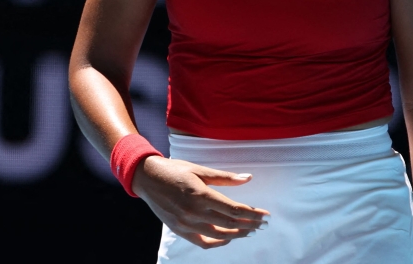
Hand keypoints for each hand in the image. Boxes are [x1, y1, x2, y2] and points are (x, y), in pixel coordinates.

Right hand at [133, 156, 269, 248]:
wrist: (147, 178)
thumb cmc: (175, 170)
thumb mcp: (200, 170)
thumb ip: (225, 177)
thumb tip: (248, 178)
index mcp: (201, 194)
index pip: (234, 210)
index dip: (253, 214)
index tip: (265, 215)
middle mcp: (194, 212)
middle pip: (230, 224)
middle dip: (251, 224)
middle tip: (264, 223)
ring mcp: (186, 223)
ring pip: (220, 235)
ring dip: (238, 234)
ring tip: (250, 230)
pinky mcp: (180, 230)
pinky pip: (204, 242)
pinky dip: (219, 242)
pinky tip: (228, 237)